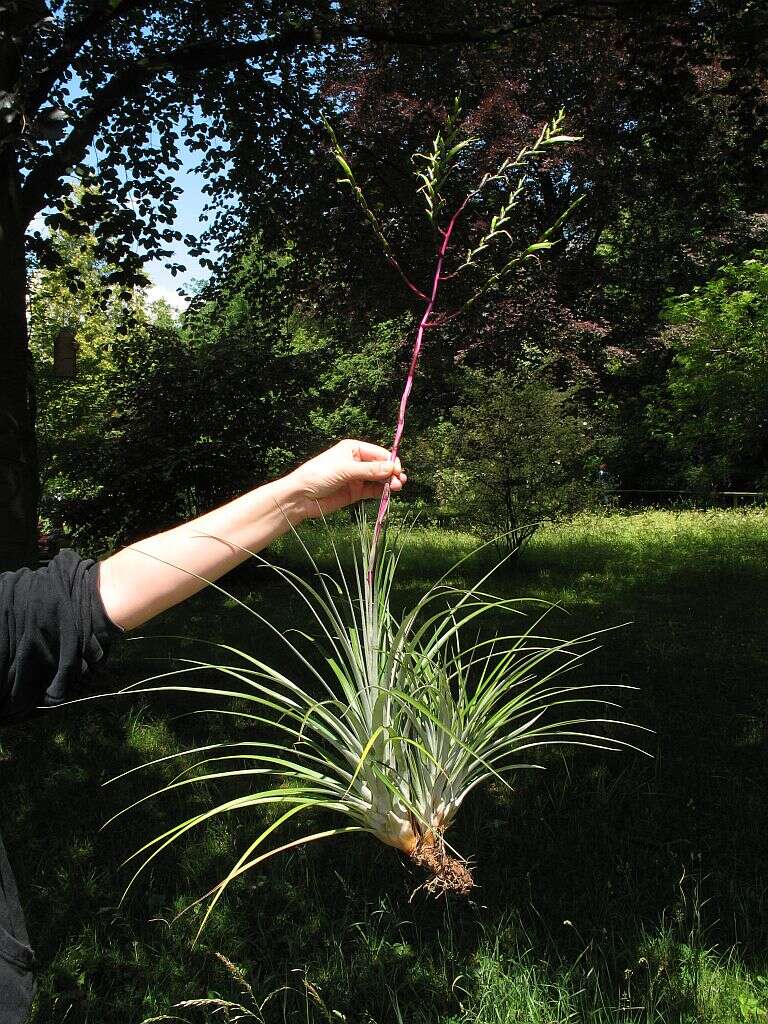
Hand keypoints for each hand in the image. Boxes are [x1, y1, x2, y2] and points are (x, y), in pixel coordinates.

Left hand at [288, 439, 406, 517]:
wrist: (301, 497)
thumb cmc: (319, 475)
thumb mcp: (345, 469)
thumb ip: (370, 470)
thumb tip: (392, 467)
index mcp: (354, 449)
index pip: (378, 453)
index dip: (390, 461)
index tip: (397, 470)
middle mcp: (357, 461)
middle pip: (381, 466)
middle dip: (391, 473)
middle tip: (399, 482)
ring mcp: (357, 478)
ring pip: (379, 479)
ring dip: (389, 483)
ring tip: (397, 488)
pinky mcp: (355, 492)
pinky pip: (373, 490)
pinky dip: (381, 492)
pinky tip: (389, 493)